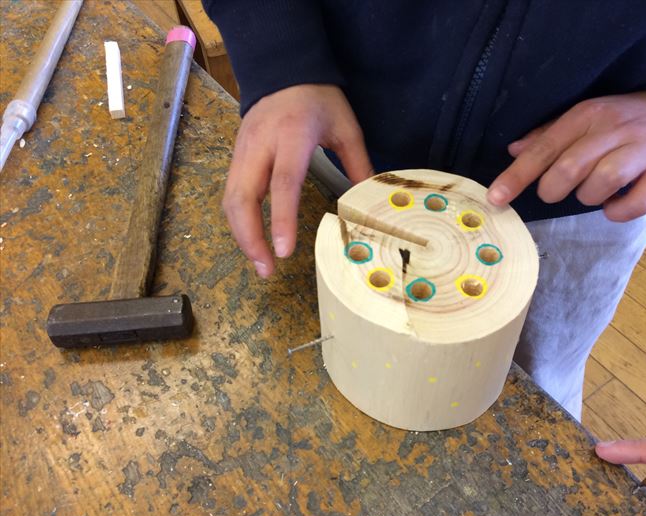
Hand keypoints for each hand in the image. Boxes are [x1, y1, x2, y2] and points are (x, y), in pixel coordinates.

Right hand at [223, 84, 372, 277]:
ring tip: (260, 264)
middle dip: (249, 238)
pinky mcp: (236, 158)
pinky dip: (239, 222)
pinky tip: (253, 241)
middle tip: (266, 269)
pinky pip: (231, 194)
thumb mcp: (346, 127)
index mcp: (292, 135)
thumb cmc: (318, 98)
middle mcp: (260, 146)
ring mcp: (242, 151)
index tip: (283, 251)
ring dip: (241, 235)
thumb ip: (358, 164)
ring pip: (231, 200)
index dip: (281, 219)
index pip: (283, 182)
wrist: (283, 70)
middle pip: (242, 197)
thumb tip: (370, 203)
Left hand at [487, 92, 645, 220]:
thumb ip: (549, 134)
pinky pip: (636, 202)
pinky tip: (614, 207)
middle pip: (570, 167)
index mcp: (587, 115)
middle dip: (553, 189)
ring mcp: (642, 150)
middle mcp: (613, 129)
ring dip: (588, 197)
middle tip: (554, 193)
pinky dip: (619, 212)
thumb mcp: (587, 117)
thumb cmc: (625, 120)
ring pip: (603, 182)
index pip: (544, 148)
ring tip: (591, 193)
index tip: (495, 198)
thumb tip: (513, 150)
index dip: (517, 176)